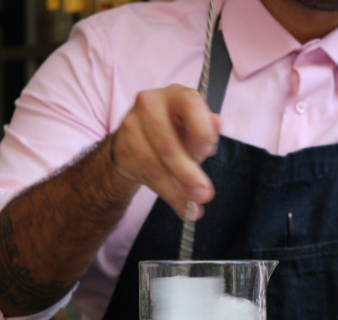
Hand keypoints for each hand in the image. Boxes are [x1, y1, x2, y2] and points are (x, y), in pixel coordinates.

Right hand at [111, 84, 219, 219]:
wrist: (142, 135)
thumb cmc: (177, 128)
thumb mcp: (197, 126)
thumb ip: (208, 127)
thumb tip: (216, 124)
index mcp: (176, 95)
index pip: (190, 105)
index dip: (200, 130)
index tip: (207, 152)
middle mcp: (149, 104)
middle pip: (167, 144)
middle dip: (188, 175)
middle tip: (204, 195)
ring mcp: (131, 126)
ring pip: (154, 166)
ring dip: (175, 192)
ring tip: (192, 207)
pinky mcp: (122, 149)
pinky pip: (144, 177)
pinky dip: (165, 195)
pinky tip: (179, 205)